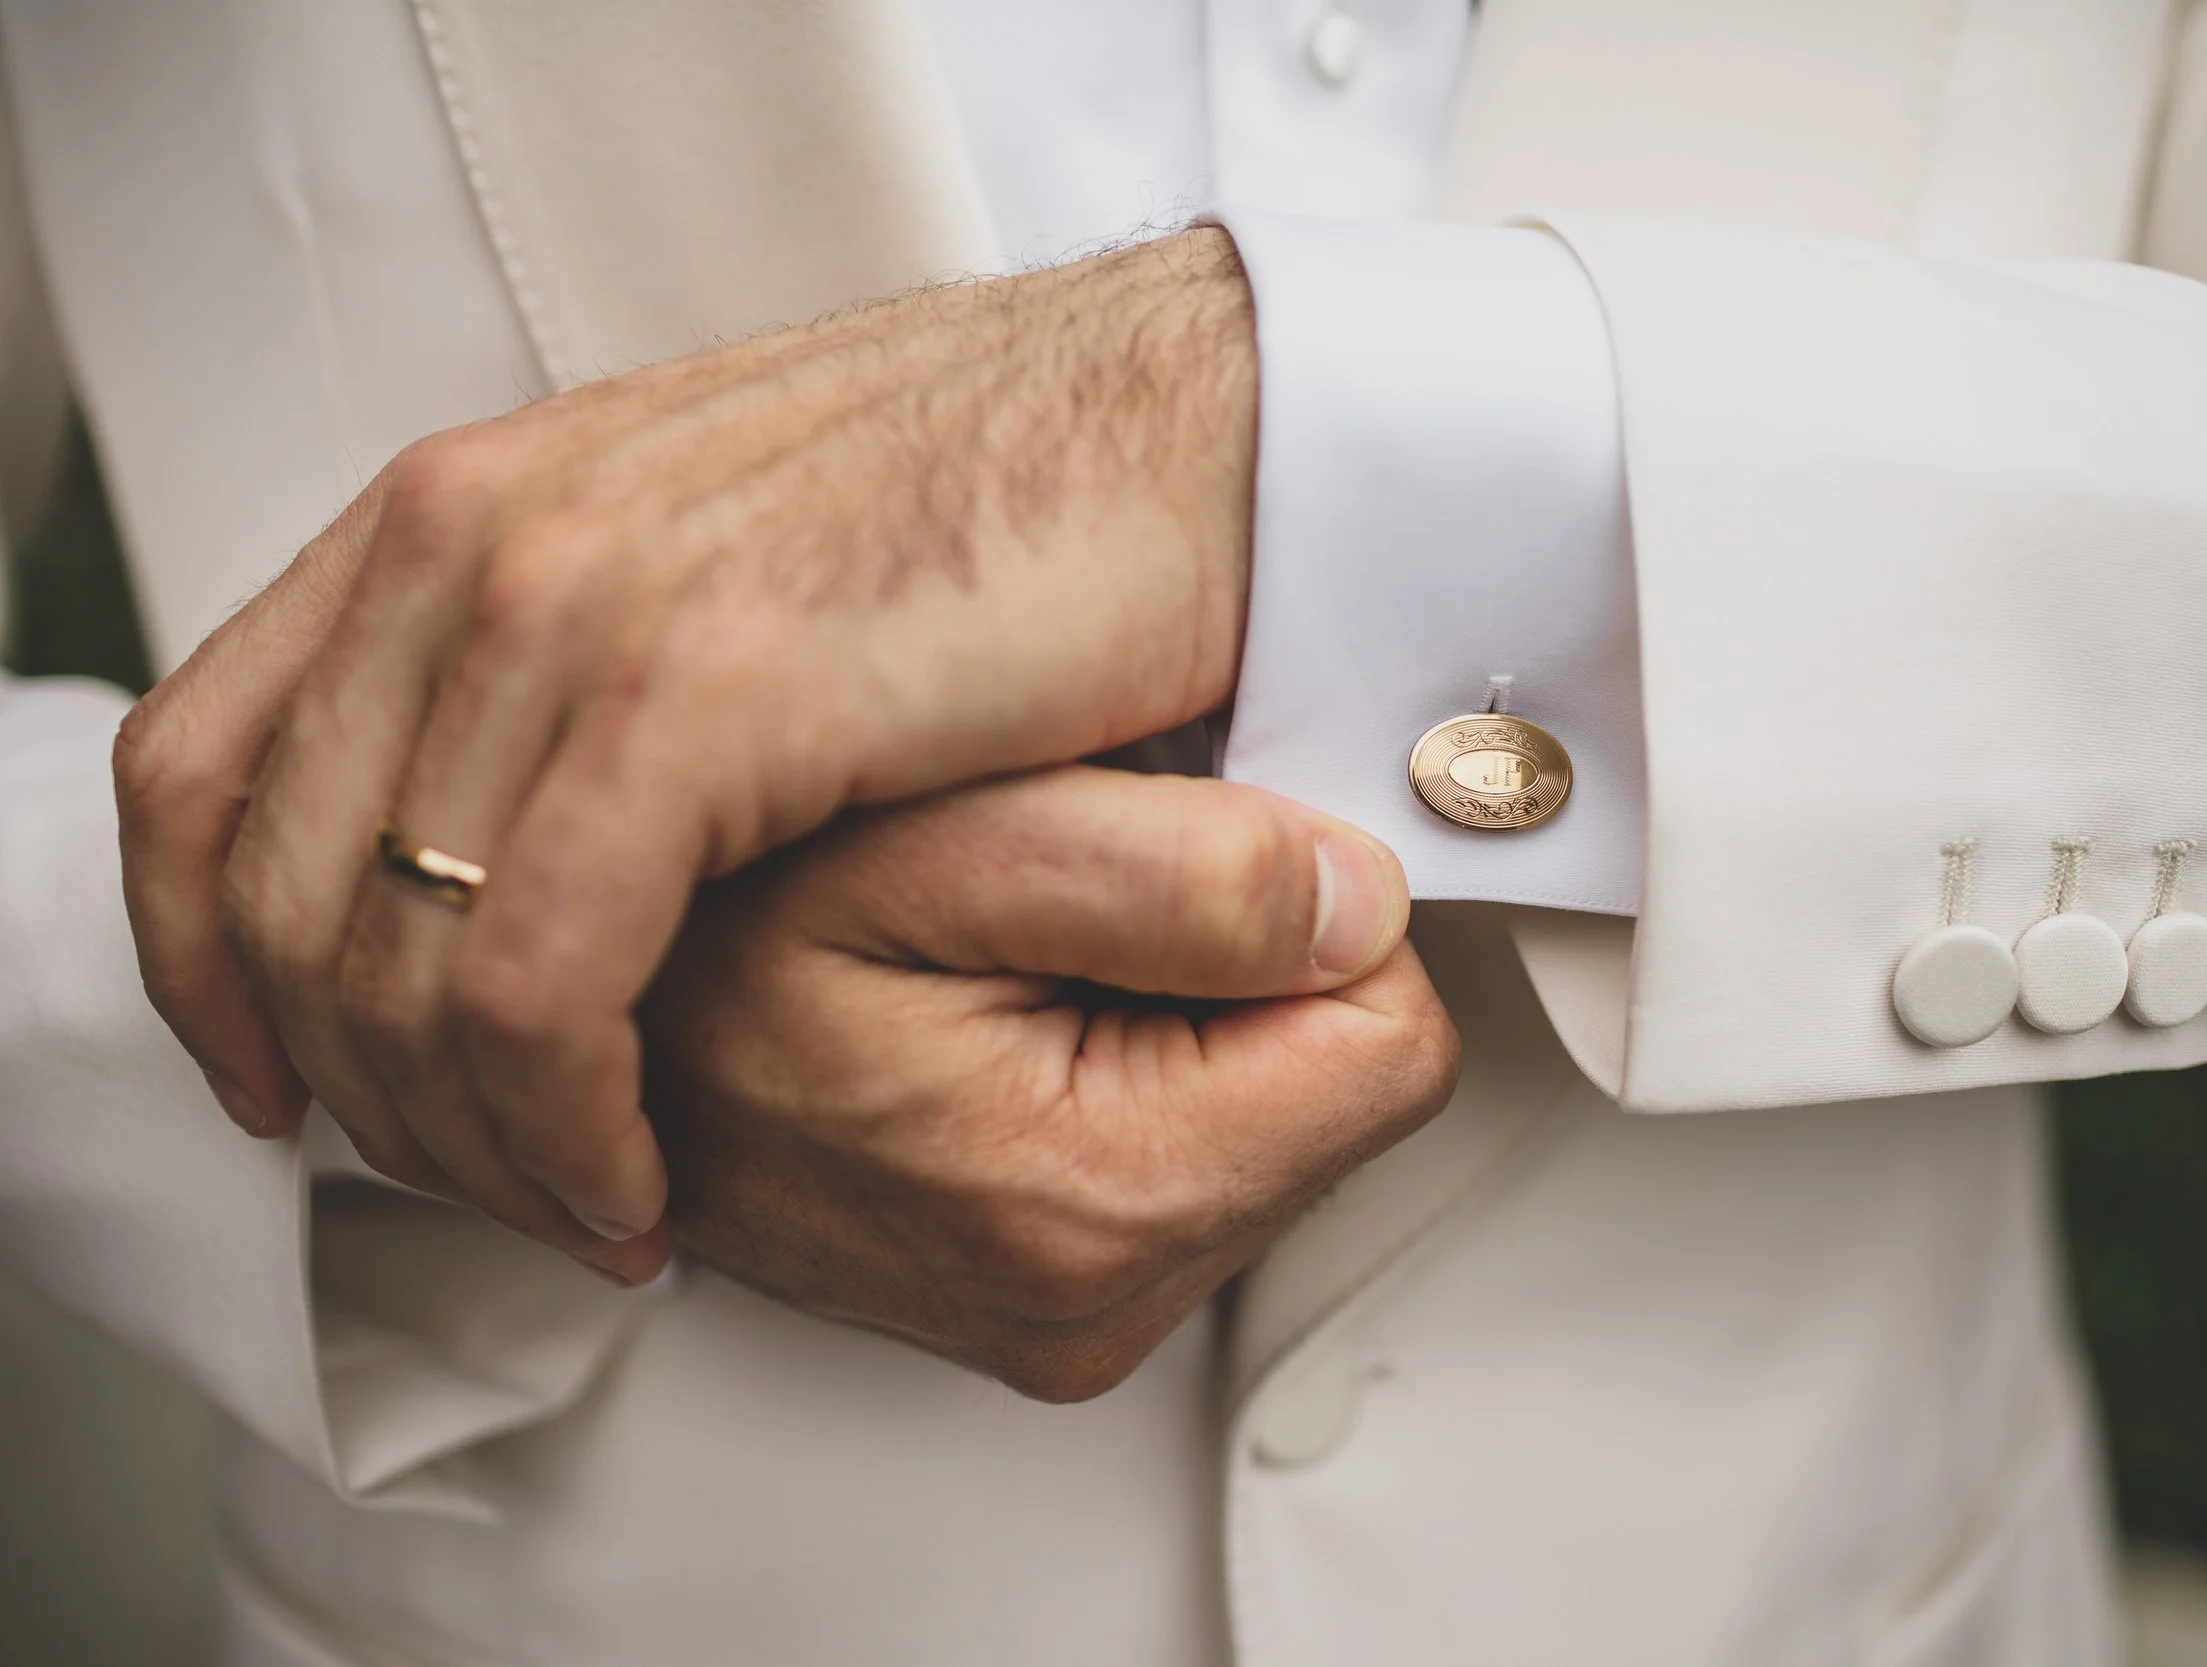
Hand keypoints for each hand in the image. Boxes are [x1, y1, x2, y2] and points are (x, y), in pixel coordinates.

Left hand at [115, 230, 1255, 1267]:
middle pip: (275, 892)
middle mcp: (476, 536)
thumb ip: (571, 654)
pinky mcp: (703, 686)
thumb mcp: (722, 559)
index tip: (293, 1089)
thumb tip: (500, 809)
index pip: (202, 767)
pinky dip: (564, 1119)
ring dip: (473, 1138)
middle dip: (363, 1097)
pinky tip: (643, 1176)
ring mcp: (576, 601)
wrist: (1205, 423)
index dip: (207, 967)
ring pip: (392, 958)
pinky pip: (537, 977)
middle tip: (500, 1190)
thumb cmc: (1010, 508)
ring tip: (594, 1207)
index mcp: (466, 505)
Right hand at [639, 766, 1457, 1399]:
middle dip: (1245, 975)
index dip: (1308, 916)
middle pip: (1346, 1090)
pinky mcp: (1052, 1298)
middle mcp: (1085, 1303)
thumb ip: (1182, 873)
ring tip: (1018, 965)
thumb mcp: (944, 840)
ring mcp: (1064, 1315)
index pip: (1394, 1049)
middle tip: (1067, 920)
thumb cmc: (716, 921)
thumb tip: (1364, 900)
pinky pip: (1204, 1152)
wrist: (576, 1022)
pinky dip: (1141, 1067)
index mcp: (1087, 1203)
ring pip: (1282, 1117)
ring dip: (1188, 1014)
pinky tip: (1015, 1021)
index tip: (1182, 869)